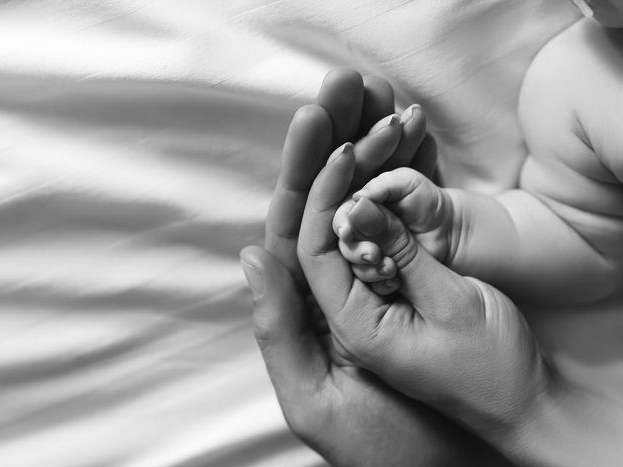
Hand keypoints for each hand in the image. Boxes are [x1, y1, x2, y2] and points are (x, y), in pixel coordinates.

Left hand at [242, 68, 508, 465]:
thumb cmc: (382, 451)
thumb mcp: (314, 399)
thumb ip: (277, 329)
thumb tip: (251, 253)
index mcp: (304, 306)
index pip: (293, 226)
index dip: (300, 170)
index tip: (315, 120)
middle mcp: (334, 286)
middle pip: (327, 200)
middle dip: (334, 140)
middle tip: (348, 84)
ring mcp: (376, 280)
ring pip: (369, 202)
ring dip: (373, 147)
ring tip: (384, 97)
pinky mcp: (416, 283)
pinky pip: (409, 222)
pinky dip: (412, 178)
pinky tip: (415, 141)